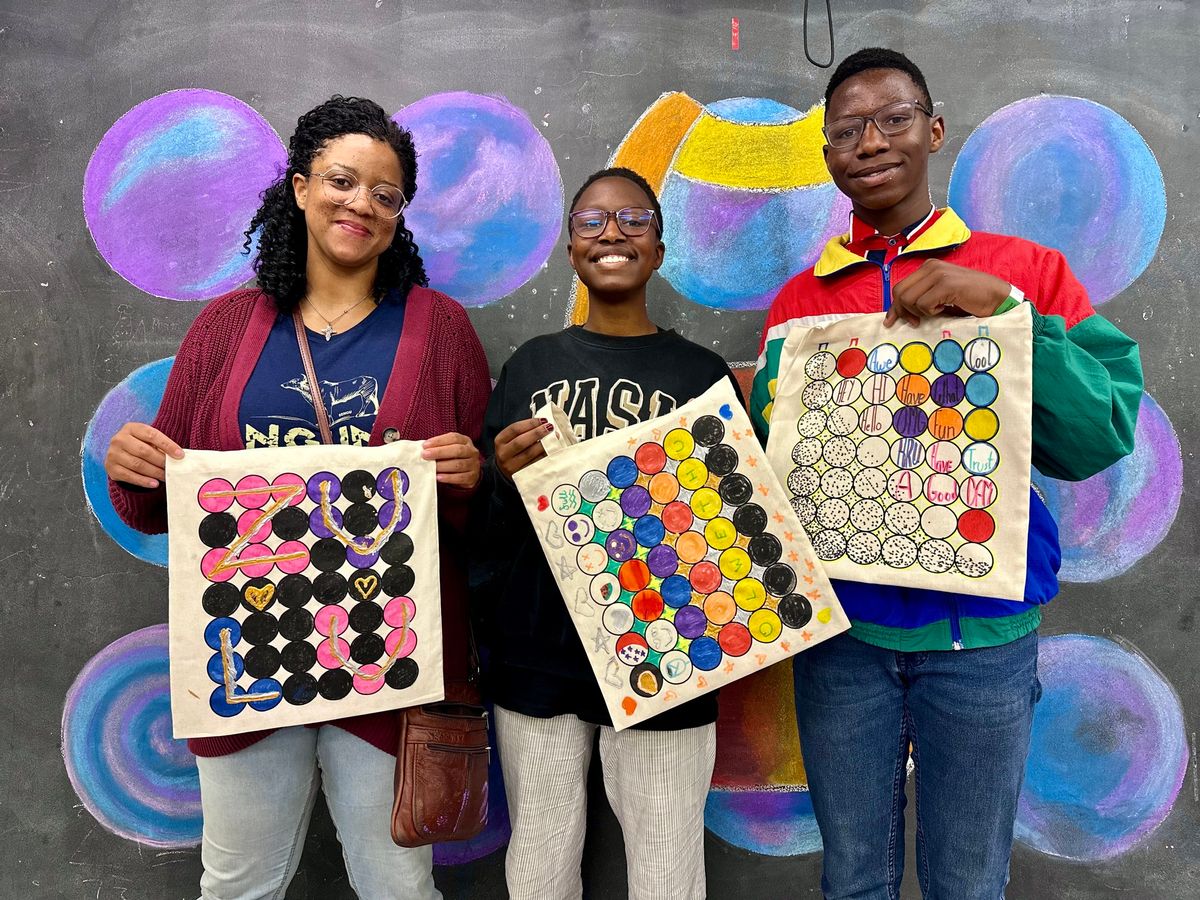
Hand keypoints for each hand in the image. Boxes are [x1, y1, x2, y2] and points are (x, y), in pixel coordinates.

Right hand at [105, 422, 183, 488]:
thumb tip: (179, 457)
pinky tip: (155, 484)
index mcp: (131, 428)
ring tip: (166, 476)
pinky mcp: (111, 468)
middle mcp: (119, 439)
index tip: (180, 455)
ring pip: (137, 464)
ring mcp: (113, 453)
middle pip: (144, 451)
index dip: (167, 445)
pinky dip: (144, 481)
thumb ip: (160, 446)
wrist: (119, 454)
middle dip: (161, 461)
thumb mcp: (148, 440)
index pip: (152, 435)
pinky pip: (129, 476)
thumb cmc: (140, 445)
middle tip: (173, 469)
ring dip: (155, 472)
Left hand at [422, 432, 482, 487]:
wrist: (469, 472)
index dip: (439, 441)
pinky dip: (448, 478)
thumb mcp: (449, 448)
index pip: (454, 438)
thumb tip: (423, 448)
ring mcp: (473, 464)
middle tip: (425, 455)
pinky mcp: (472, 477)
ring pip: (458, 464)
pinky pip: (460, 478)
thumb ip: (439, 447)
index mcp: (465, 441)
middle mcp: (471, 451)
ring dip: (443, 466)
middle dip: (440, 452)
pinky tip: (438, 477)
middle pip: (457, 450)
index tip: (425, 445)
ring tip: (432, 467)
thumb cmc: (454, 458)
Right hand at [493, 417, 553, 479]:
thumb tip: (544, 424)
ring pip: (529, 454)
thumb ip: (524, 431)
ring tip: (554, 437)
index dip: (530, 423)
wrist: (505, 471)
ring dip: (544, 444)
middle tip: (550, 427)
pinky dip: (545, 456)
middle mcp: (503, 454)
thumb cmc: (513, 451)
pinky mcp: (521, 475)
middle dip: (537, 433)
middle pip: (521, 441)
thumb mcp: (511, 439)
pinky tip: (553, 450)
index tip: (543, 420)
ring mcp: (511, 466)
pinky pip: (535, 464)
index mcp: (500, 441)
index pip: (515, 429)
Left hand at [886, 259, 1009, 326]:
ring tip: (939, 310)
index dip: (894, 306)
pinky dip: (932, 312)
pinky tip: (946, 308)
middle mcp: (931, 266)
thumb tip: (897, 314)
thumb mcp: (940, 296)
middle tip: (916, 323)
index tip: (891, 321)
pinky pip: (924, 304)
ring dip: (921, 312)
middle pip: (900, 293)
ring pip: (909, 299)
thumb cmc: (968, 299)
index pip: (900, 287)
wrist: (996, 297)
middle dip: (903, 312)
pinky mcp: (946, 284)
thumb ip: (921, 298)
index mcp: (928, 267)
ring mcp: (938, 273)